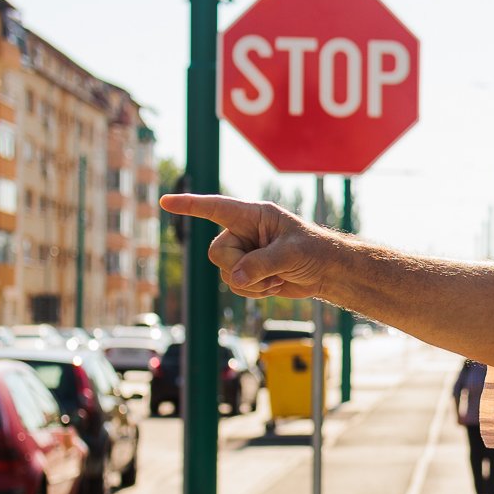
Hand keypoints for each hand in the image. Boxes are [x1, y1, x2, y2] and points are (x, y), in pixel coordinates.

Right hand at [161, 194, 330, 299]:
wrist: (328, 272)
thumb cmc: (315, 251)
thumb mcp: (292, 254)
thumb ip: (261, 264)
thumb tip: (236, 278)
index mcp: (254, 215)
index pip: (216, 208)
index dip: (190, 205)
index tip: (165, 201)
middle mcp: (244, 232)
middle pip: (217, 253)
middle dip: (241, 267)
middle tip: (271, 269)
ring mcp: (244, 253)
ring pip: (226, 273)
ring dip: (252, 283)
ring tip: (278, 277)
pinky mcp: (248, 272)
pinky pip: (235, 286)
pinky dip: (254, 292)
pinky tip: (274, 285)